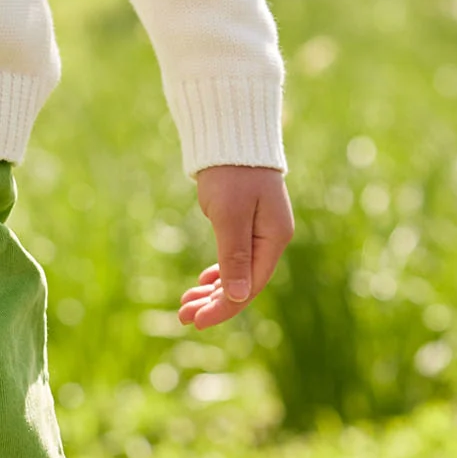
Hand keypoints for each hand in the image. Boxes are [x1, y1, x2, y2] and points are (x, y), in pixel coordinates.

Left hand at [180, 165, 293, 326]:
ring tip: (185, 305)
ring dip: (211, 290)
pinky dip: (218, 272)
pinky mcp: (246, 225)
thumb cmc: (232, 173)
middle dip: (213, 302)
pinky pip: (233, 258)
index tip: (197, 321)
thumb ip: (235, 256)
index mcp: (273, 239)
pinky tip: (203, 282)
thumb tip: (238, 296)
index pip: (250, 285)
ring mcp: (259, 232)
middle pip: (243, 283)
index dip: (224, 307)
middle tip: (183, 317)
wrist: (231, 136)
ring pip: (236, 272)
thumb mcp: (230, 216)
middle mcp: (270, 240)